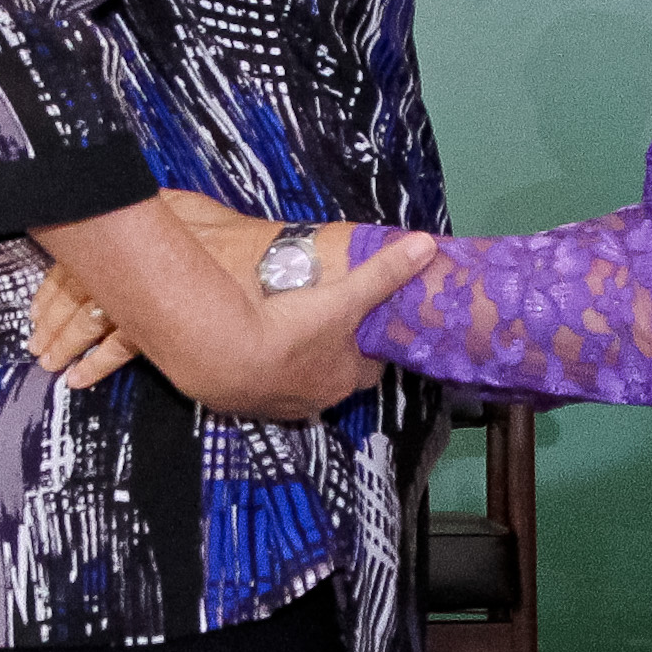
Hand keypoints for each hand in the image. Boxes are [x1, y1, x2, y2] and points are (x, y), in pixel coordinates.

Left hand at [29, 190, 283, 385]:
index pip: (74, 264)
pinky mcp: (158, 328)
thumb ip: (159, 214)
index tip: (37, 310)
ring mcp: (141, 299)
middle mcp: (128, 266)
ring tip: (50, 363)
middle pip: (75, 294)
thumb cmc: (234, 238)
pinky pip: (119, 348)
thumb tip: (138, 209)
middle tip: (36, 342)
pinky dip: (97, 364)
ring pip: (88, 321)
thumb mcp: (188, 211)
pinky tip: (79, 378)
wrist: (270, 265)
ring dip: (66, 343)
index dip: (51, 289)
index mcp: (128, 238)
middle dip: (52, 322)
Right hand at [196, 234, 439, 419]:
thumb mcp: (345, 298)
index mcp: (343, 380)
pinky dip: (258, 372)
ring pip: (295, 386)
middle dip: (332, 358)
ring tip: (285, 335)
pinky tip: (249, 350)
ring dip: (294, 367)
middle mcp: (314, 401)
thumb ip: (383, 272)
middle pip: (332, 380)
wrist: (225, 355)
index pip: (369, 369)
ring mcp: (276, 405)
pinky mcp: (241, 404)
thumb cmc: (294, 330)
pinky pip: (258, 388)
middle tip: (324, 328)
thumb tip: (426, 246)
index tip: (365, 326)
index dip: (369, 347)